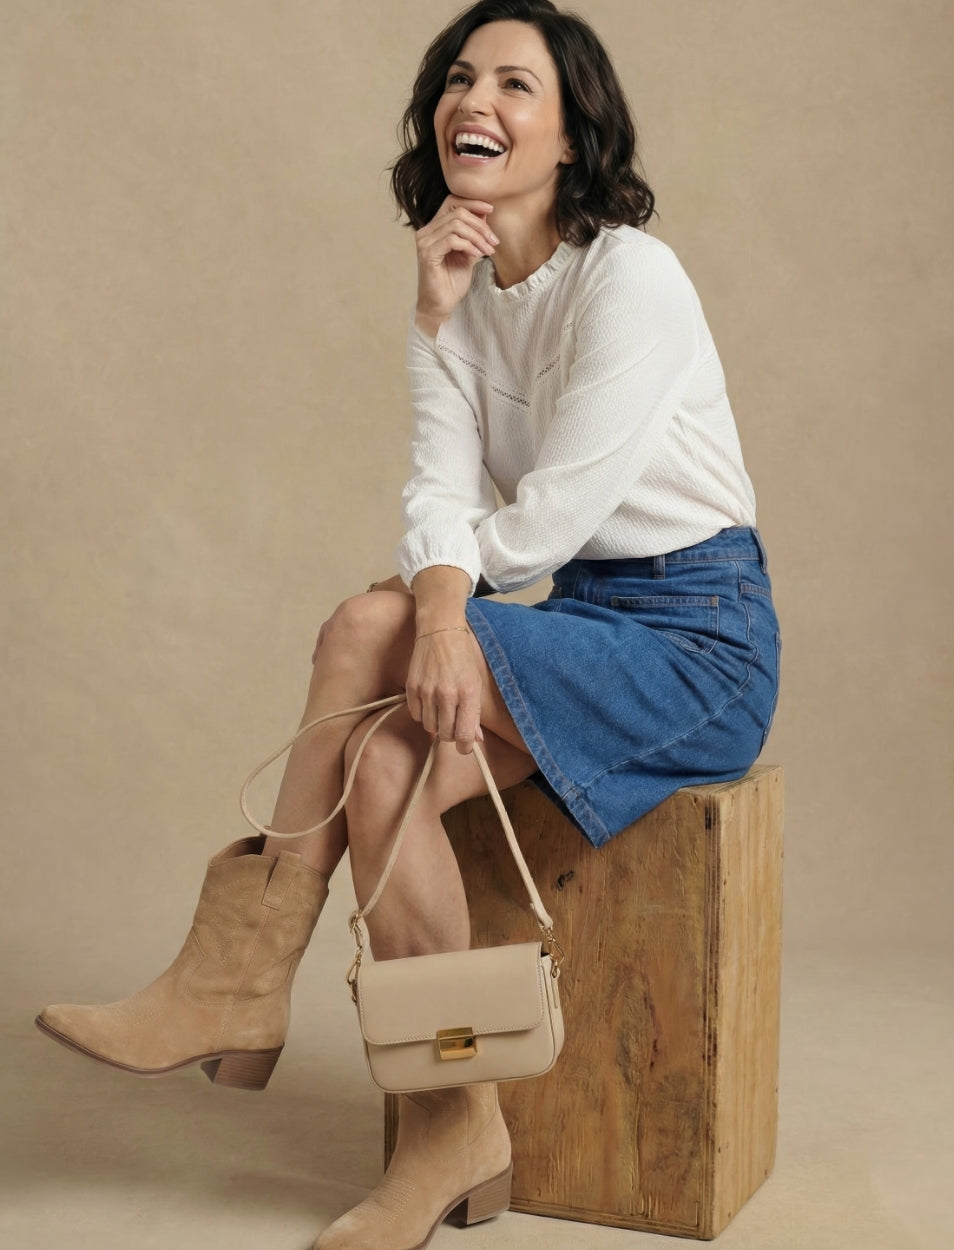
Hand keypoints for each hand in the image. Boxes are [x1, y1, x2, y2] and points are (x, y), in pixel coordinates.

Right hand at [405, 629, 483, 754]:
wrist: (440, 631)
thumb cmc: (462, 656)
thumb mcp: (475, 683)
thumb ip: (475, 713)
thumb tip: (475, 739)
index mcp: (468, 693)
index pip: (465, 735)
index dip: (465, 747)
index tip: (465, 746)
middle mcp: (447, 694)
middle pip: (446, 735)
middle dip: (452, 734)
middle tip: (454, 723)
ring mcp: (427, 691)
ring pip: (430, 727)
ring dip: (437, 724)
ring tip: (442, 710)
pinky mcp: (412, 687)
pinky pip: (416, 715)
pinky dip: (423, 714)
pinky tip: (430, 702)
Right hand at [415, 196, 497, 332]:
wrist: (441, 305)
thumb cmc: (452, 281)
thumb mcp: (468, 253)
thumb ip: (473, 234)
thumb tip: (485, 212)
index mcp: (434, 228)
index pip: (452, 201)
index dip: (472, 201)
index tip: (491, 209)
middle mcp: (426, 231)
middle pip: (458, 213)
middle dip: (481, 226)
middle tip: (493, 242)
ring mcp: (425, 242)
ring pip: (456, 225)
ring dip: (478, 237)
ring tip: (488, 251)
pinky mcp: (427, 254)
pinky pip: (452, 240)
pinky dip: (468, 245)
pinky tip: (477, 255)